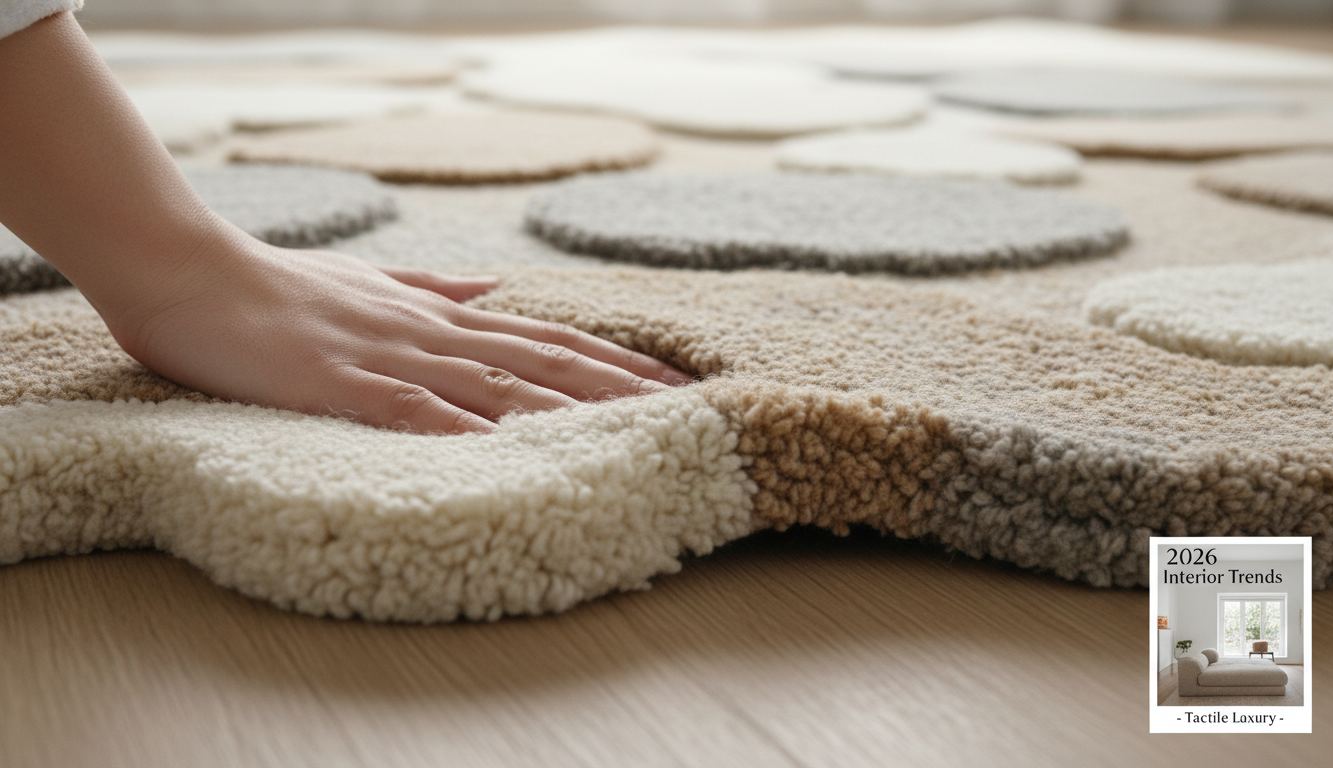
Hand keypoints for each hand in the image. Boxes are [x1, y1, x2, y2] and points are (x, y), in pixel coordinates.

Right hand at [109, 237, 691, 433]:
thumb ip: (437, 288)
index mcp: (441, 316)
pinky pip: (416, 410)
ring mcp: (391, 357)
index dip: (615, 360)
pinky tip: (512, 451)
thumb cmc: (281, 285)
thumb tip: (494, 287)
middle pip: (545, 361)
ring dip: (570, 407)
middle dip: (620, 386)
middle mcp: (432, 333)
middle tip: (688, 407)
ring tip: (635, 427)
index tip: (673, 380)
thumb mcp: (374, 283)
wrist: (191, 272)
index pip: (549, 339)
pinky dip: (466, 431)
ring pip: (499, 383)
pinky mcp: (343, 384)